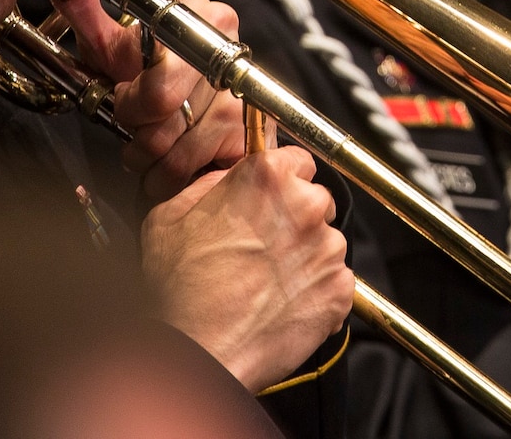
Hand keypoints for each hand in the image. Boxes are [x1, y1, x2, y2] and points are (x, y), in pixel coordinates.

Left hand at [32, 0, 264, 200]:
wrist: (209, 122)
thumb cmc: (153, 76)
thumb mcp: (109, 42)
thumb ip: (81, 4)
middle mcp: (216, 24)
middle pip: (157, 90)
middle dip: (131, 111)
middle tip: (128, 107)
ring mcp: (235, 73)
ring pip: (166, 133)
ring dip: (143, 147)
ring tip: (147, 134)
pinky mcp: (244, 120)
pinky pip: (183, 161)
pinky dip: (163, 171)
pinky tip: (167, 154)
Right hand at [141, 146, 353, 391]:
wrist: (200, 350)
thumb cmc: (180, 288)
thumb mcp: (170, 215)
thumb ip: (209, 185)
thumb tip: (228, 180)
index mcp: (269, 177)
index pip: (297, 160)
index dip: (282, 181)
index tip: (274, 199)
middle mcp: (307, 205)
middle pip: (315, 200)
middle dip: (295, 219)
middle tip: (263, 247)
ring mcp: (328, 248)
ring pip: (325, 242)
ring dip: (306, 256)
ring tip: (268, 283)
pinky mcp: (340, 288)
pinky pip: (335, 282)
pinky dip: (315, 291)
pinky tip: (282, 304)